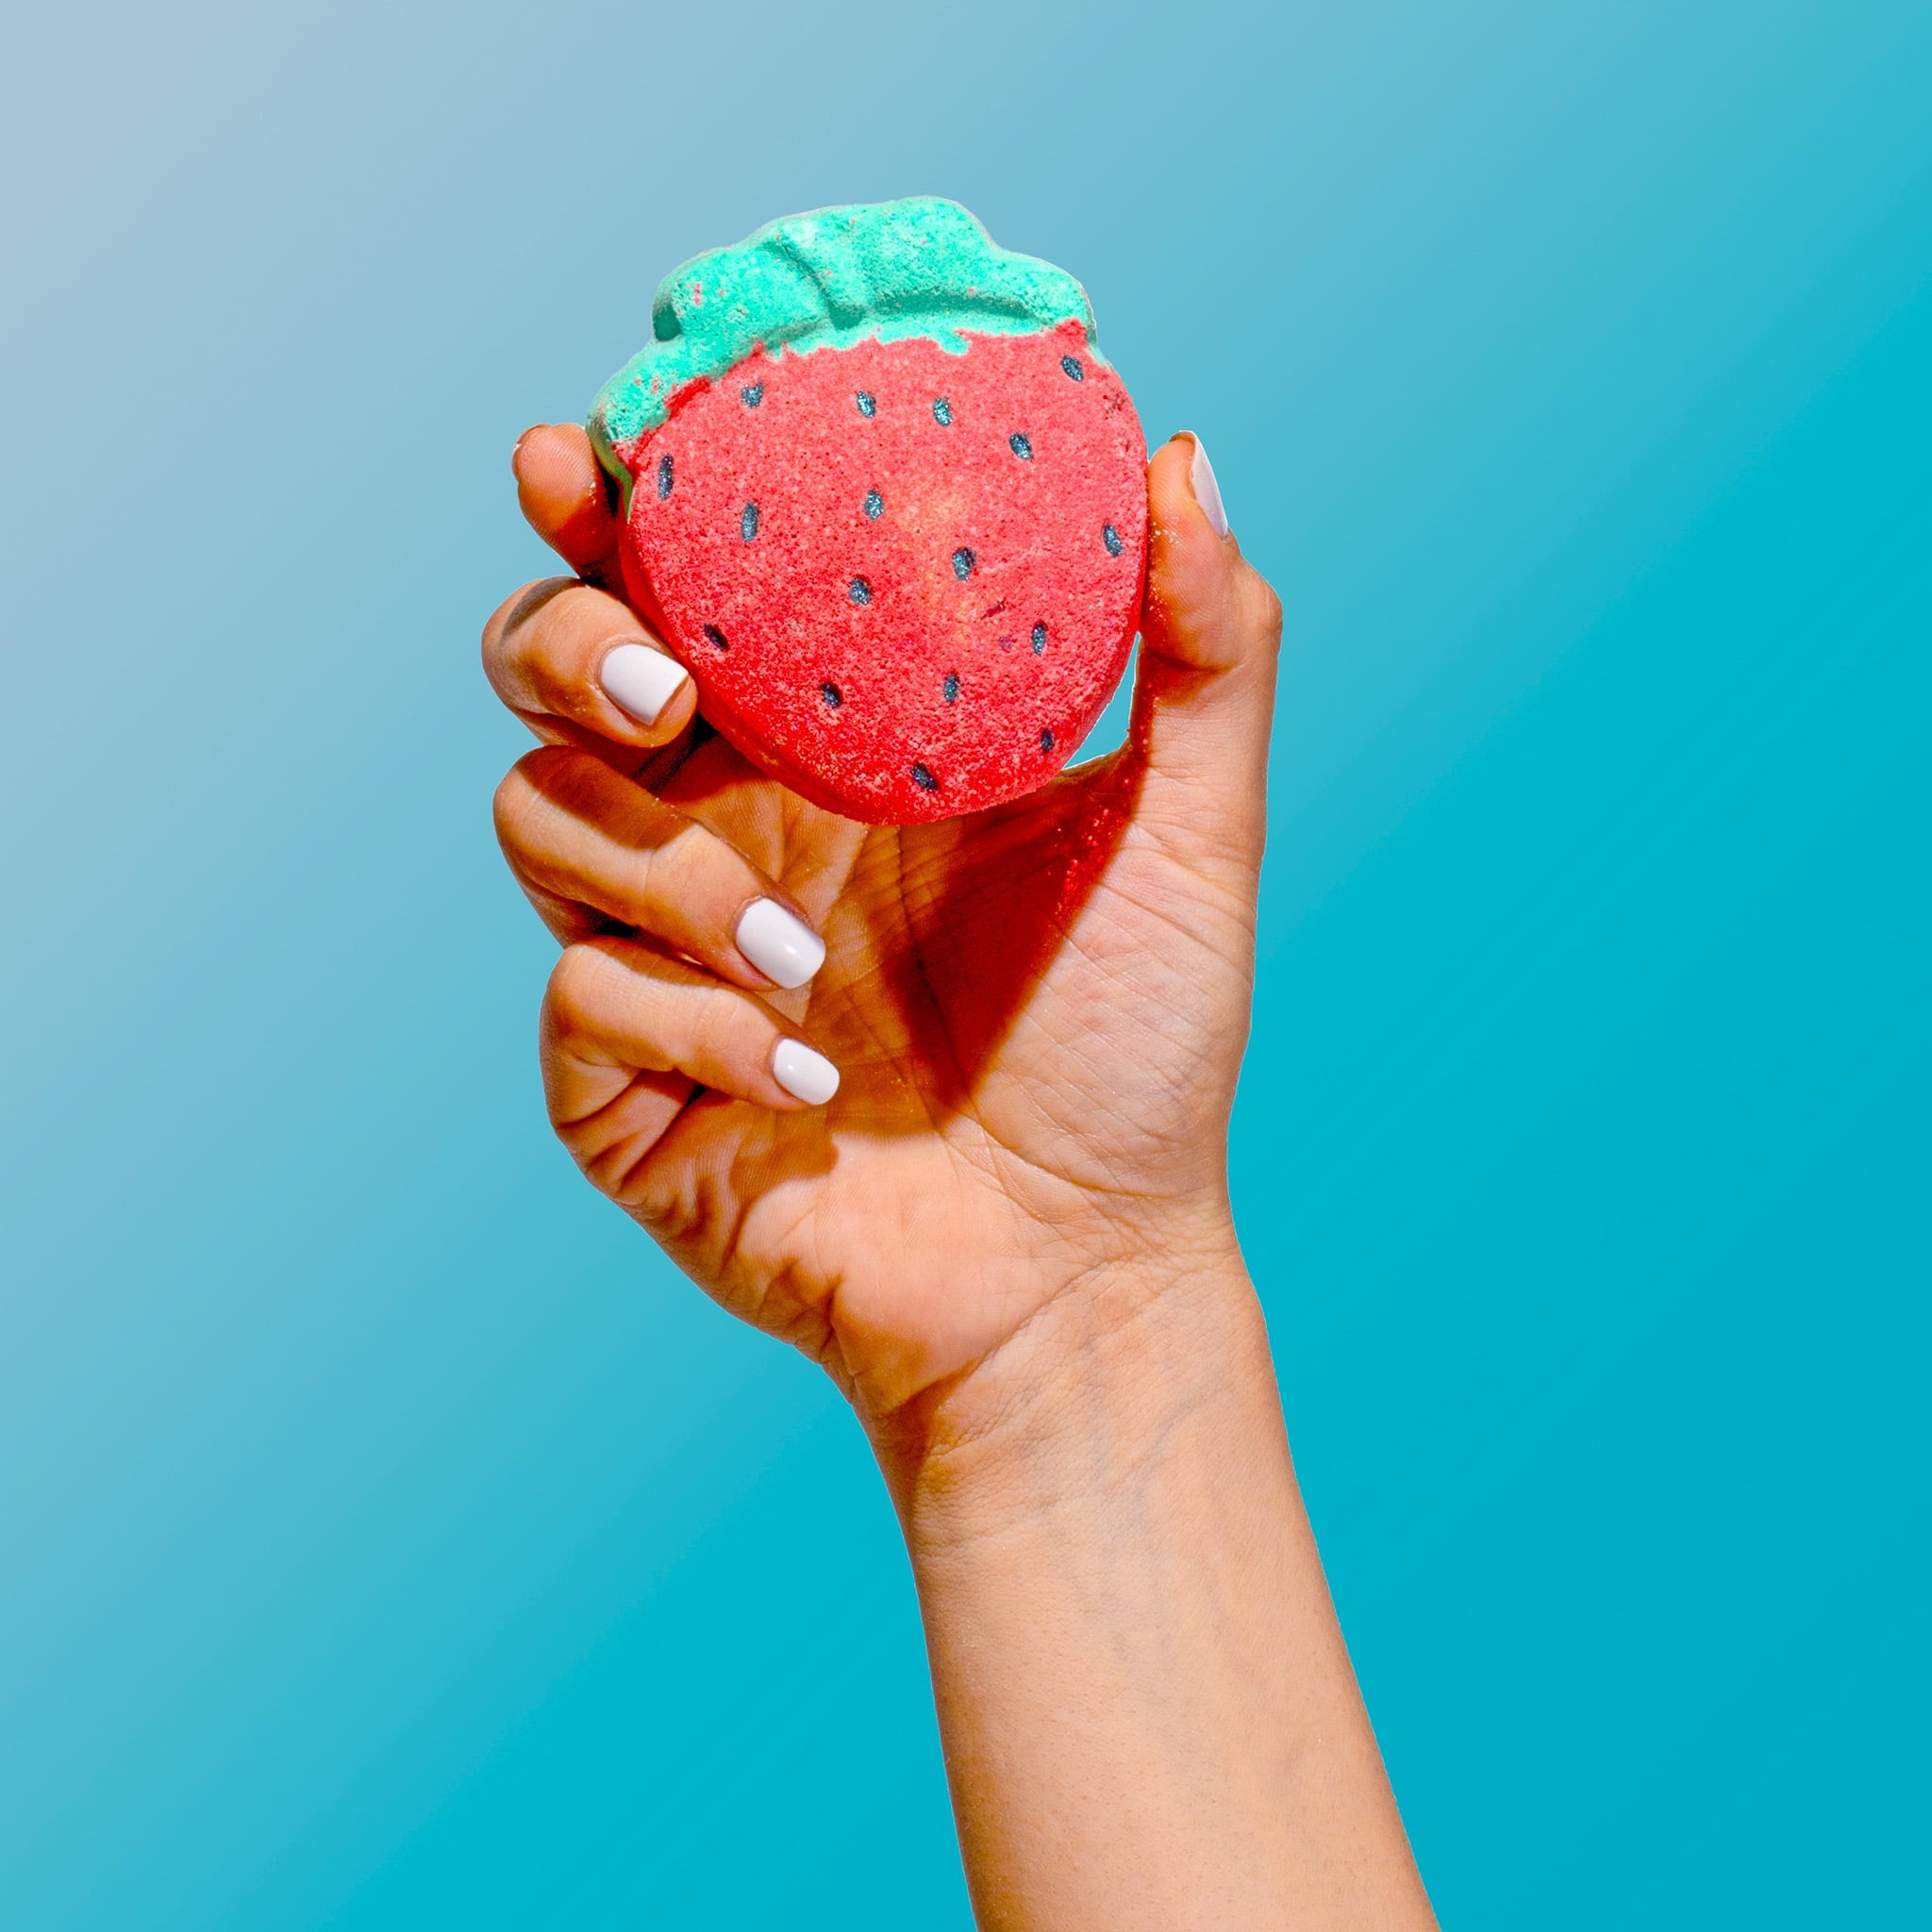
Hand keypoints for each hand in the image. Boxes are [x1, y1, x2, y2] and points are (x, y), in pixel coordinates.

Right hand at [484, 425, 1280, 1446]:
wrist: (1083, 1266)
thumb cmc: (1134, 1049)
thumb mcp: (1190, 837)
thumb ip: (1207, 653)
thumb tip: (1178, 454)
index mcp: (822, 746)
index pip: (681, 583)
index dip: (607, 502)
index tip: (586, 450)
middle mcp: (726, 826)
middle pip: (546, 673)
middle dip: (565, 641)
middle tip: (668, 687)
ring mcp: (663, 951)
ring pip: (539, 821)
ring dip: (661, 869)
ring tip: (800, 948)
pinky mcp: (626, 1082)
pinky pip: (581, 1000)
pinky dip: (687, 1021)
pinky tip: (807, 1073)